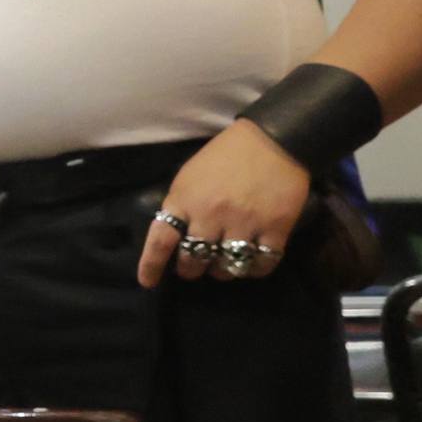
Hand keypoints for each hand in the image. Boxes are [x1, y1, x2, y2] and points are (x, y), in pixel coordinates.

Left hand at [139, 122, 310, 287]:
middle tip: (196, 266)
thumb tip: (174, 236)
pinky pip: (261, 265)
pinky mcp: (274, 229)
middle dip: (191, 270)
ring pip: (226, 268)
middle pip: (193, 261)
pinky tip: (252, 261)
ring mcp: (243, 224)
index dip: (151, 265)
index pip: (161, 240)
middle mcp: (211, 215)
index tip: (148, 282)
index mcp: (185, 199)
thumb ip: (181, 205)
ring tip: (224, 262)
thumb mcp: (190, 175)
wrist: (273, 139)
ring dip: (222, 271)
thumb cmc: (226, 155)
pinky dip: (254, 269)